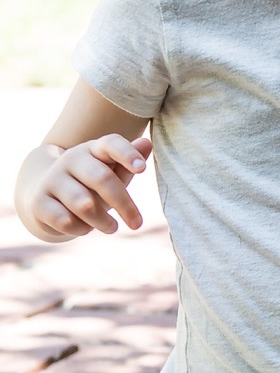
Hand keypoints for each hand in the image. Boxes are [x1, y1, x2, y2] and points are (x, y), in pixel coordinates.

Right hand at [27, 133, 152, 239]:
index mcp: (92, 149)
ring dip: (103, 221)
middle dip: (124, 204)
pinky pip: (66, 221)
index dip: (127, 154)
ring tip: (112, 227)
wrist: (44, 196)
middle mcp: (69, 159)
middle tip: (137, 224)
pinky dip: (82, 229)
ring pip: (84, 204)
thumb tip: (147, 143)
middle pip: (101, 178)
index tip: (142, 169)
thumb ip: (128, 163)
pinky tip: (86, 228)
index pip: (110, 144)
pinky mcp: (39, 202)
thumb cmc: (89, 185)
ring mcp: (52, 180)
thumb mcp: (110, 173)